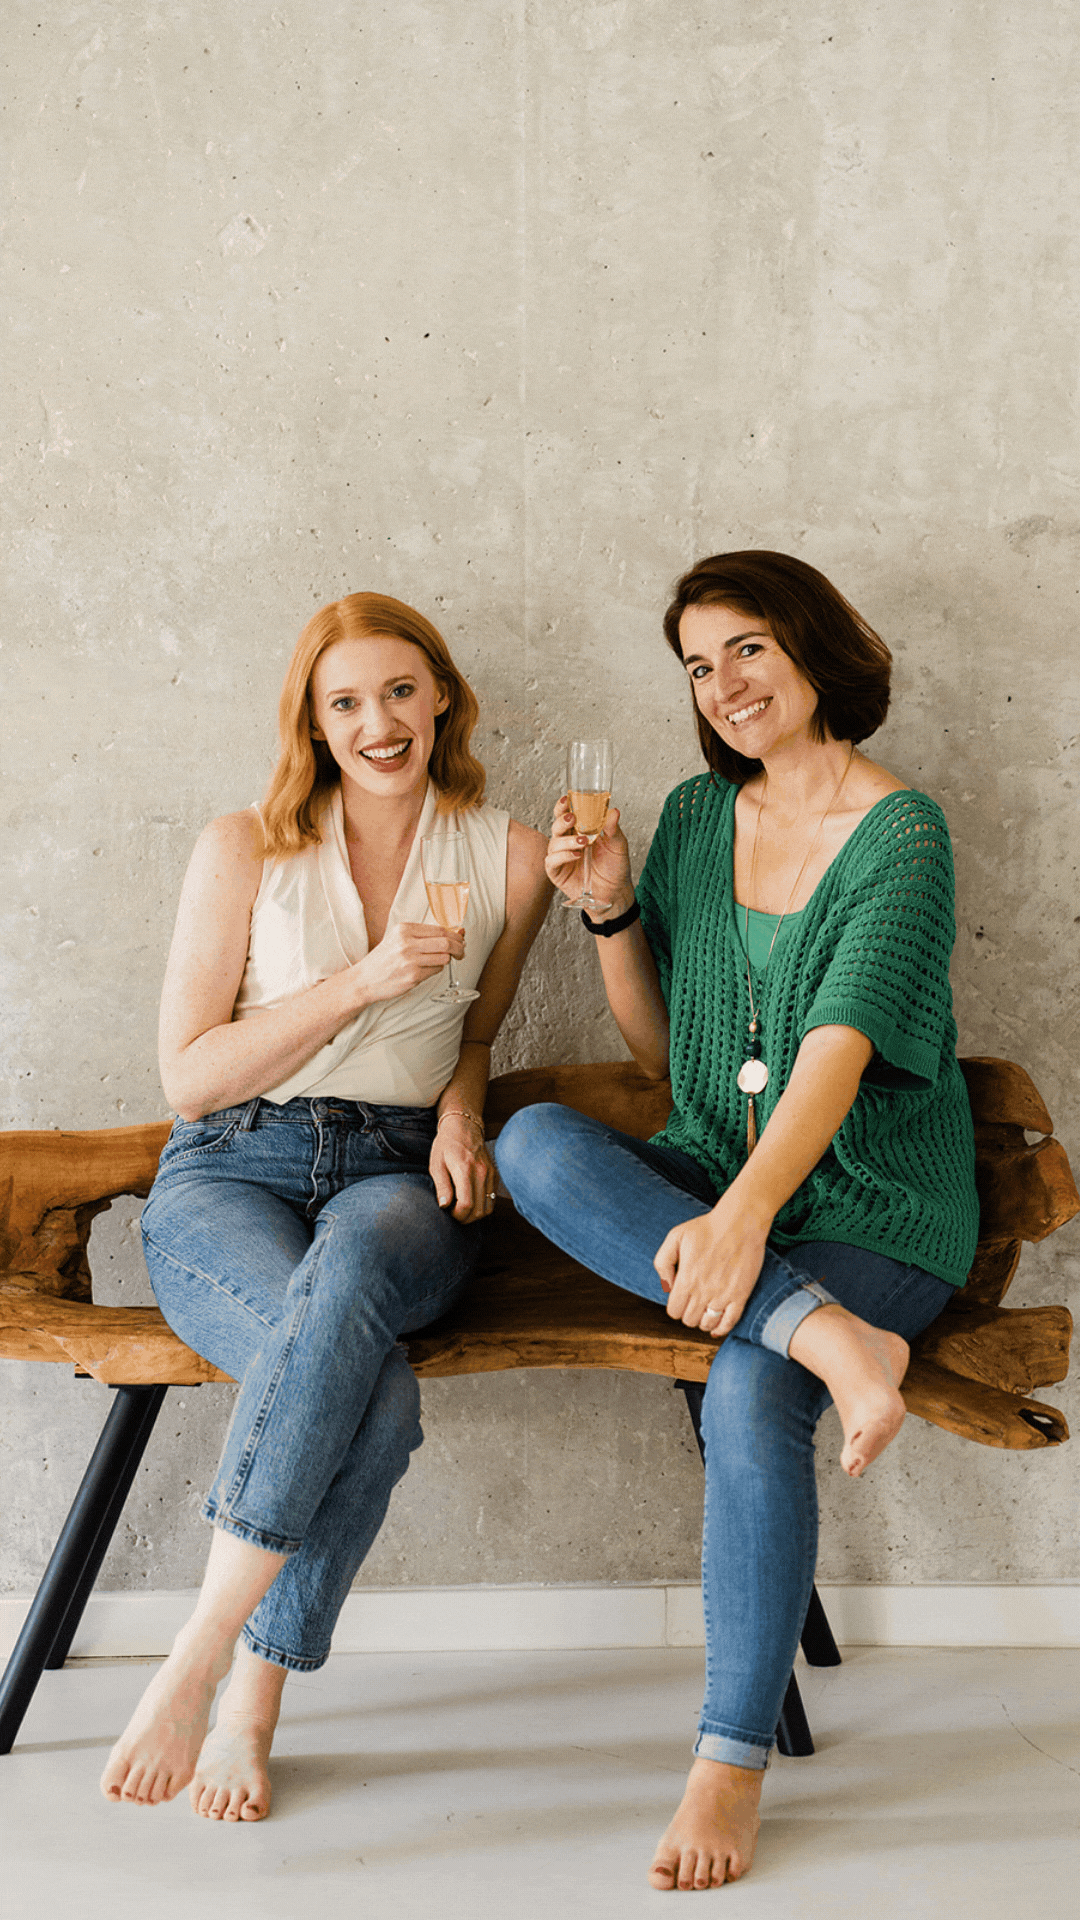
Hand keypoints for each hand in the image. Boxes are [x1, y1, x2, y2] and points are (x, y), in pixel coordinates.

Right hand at [351, 921, 464, 1006]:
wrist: (365, 980)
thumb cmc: (384, 959)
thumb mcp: (398, 939)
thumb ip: (423, 935)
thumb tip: (456, 933)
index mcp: (404, 929)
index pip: (440, 929)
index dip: (455, 935)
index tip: (460, 939)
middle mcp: (407, 943)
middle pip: (446, 942)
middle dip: (459, 948)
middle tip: (461, 952)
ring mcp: (410, 960)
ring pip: (444, 958)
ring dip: (447, 960)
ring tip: (441, 961)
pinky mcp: (413, 976)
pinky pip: (436, 971)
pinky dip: (436, 970)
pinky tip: (426, 969)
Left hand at [429, 1116, 496, 1222]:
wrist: (464, 1126)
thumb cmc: (446, 1145)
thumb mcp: (436, 1164)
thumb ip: (441, 1186)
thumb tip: (444, 1206)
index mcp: (465, 1169)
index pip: (466, 1204)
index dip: (457, 1215)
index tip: (448, 1212)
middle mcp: (481, 1172)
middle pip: (479, 1210)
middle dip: (465, 1218)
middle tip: (453, 1213)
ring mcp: (490, 1174)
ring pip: (488, 1208)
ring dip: (475, 1215)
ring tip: (462, 1209)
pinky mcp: (494, 1175)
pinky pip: (492, 1199)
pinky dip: (482, 1206)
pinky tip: (471, 1201)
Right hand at [546, 797, 632, 908]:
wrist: (616, 893)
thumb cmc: (615, 868)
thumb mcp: (618, 846)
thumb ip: (613, 829)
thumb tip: (613, 811)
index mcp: (580, 831)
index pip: (567, 815)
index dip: (563, 806)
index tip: (567, 799)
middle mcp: (568, 842)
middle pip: (557, 825)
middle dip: (562, 820)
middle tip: (573, 818)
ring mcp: (561, 857)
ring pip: (554, 842)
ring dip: (567, 840)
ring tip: (583, 842)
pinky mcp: (557, 872)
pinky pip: (552, 861)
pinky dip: (562, 856)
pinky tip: (576, 855)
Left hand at [653, 1195, 771, 1336]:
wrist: (740, 1222)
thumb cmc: (707, 1227)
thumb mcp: (674, 1236)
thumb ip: (663, 1262)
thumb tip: (666, 1286)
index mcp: (686, 1279)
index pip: (673, 1312)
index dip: (675, 1306)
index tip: (681, 1297)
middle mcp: (703, 1292)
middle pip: (689, 1320)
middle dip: (688, 1313)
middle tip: (693, 1302)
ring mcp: (723, 1295)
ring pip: (707, 1324)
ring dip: (703, 1321)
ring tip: (704, 1309)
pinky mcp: (741, 1295)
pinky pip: (729, 1322)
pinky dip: (721, 1329)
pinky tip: (716, 1326)